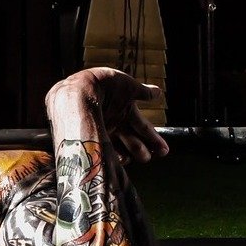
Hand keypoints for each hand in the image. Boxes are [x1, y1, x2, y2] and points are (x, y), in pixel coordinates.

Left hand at [44, 67, 169, 163]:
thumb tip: (158, 92)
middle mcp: (115, 123)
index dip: (154, 139)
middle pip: (134, 141)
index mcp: (125, 111)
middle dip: (143, 150)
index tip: (164, 150)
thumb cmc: (105, 84)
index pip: (144, 127)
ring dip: (132, 153)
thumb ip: (143, 92)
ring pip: (121, 148)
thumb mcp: (129, 87)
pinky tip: (123, 161)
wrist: (81, 88)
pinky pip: (106, 151)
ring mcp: (104, 131)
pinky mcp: (93, 136)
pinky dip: (115, 156)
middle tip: (149, 157)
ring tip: (142, 157)